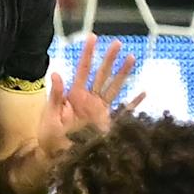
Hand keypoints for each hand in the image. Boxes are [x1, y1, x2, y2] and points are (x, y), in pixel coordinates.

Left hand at [39, 34, 143, 156]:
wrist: (56, 156)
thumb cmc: (49, 135)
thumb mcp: (50, 114)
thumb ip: (56, 95)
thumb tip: (56, 72)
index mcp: (75, 95)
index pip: (83, 70)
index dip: (88, 54)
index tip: (93, 37)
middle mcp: (89, 99)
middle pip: (101, 74)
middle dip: (109, 59)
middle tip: (117, 43)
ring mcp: (99, 110)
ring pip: (114, 87)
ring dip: (123, 73)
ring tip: (132, 58)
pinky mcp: (107, 123)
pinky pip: (123, 111)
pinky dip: (134, 103)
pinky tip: (144, 93)